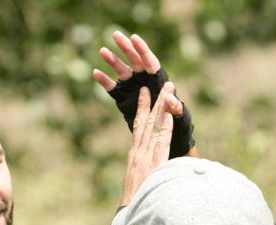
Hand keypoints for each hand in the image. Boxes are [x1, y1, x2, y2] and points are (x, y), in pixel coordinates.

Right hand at [93, 32, 194, 157]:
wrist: (166, 137)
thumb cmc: (178, 125)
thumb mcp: (180, 117)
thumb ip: (175, 107)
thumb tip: (170, 98)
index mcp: (159, 81)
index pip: (150, 62)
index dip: (143, 50)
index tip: (134, 38)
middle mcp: (145, 81)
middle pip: (135, 61)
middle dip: (126, 48)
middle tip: (115, 35)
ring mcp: (133, 89)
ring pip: (122, 71)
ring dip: (112, 61)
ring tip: (102, 51)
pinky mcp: (124, 99)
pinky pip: (112, 88)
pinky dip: (105, 81)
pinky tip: (95, 73)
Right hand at [120, 82, 174, 206]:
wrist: (129, 219)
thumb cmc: (136, 205)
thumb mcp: (139, 185)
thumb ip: (147, 173)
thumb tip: (154, 169)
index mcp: (134, 157)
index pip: (139, 128)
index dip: (144, 109)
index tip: (147, 94)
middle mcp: (138, 154)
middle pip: (147, 122)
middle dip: (156, 101)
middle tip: (163, 83)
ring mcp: (144, 159)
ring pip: (154, 127)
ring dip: (162, 108)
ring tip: (169, 90)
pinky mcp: (152, 166)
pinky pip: (160, 144)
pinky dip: (164, 128)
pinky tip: (168, 115)